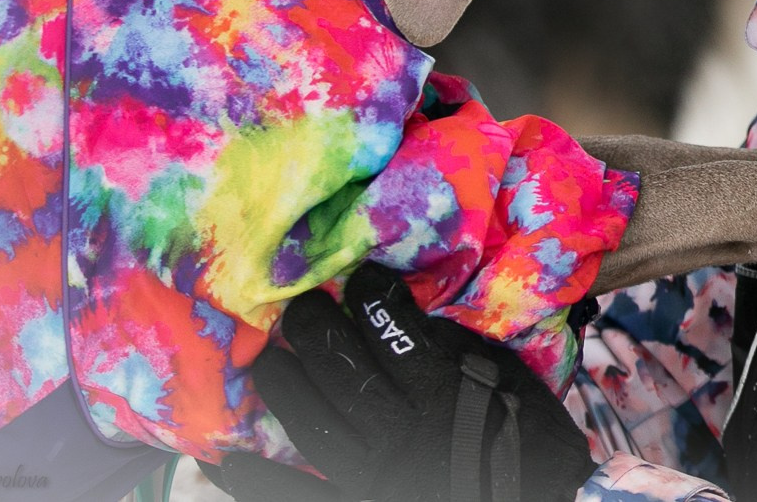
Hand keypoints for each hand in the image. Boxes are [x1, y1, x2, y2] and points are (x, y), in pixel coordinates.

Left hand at [201, 266, 595, 501]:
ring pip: (311, 423)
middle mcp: (402, 436)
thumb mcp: (515, 386)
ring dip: (283, 385)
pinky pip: (296, 495)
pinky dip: (255, 479)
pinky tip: (224, 457)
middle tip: (301, 305)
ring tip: (267, 359)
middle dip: (315, 328)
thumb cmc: (532, 446)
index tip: (363, 277)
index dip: (372, 296)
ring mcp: (374, 478)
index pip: (393, 331)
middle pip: (341, 370)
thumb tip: (410, 314)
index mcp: (444, 397)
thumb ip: (461, 352)